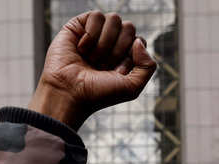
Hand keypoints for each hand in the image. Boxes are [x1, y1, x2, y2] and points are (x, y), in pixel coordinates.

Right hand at [28, 11, 156, 129]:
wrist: (70, 93)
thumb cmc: (98, 94)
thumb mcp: (132, 87)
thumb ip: (148, 66)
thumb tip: (138, 41)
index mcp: (125, 56)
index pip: (140, 41)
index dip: (131, 55)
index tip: (117, 71)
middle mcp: (111, 43)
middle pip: (129, 27)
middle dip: (118, 49)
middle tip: (103, 65)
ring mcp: (96, 33)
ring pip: (114, 19)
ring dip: (104, 43)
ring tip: (92, 58)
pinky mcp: (79, 26)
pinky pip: (96, 15)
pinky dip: (91, 35)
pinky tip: (82, 49)